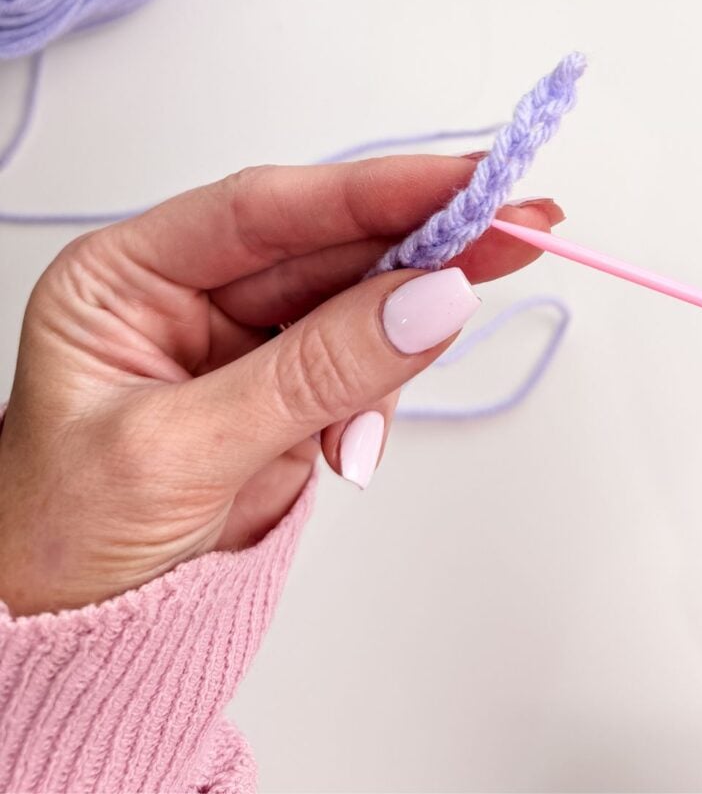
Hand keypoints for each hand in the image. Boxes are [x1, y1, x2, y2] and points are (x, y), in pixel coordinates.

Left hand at [0, 155, 561, 616]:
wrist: (77, 636)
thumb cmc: (66, 540)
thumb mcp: (180, 451)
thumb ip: (312, 372)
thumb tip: (430, 301)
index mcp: (128, 278)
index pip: (265, 210)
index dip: (371, 192)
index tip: (465, 184)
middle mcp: (190, 296)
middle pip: (327, 247)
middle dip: (422, 245)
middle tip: (517, 228)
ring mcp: (245, 346)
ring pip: (357, 308)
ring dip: (393, 350)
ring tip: (362, 428)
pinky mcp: (287, 394)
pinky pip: (362, 371)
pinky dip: (375, 405)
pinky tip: (349, 450)